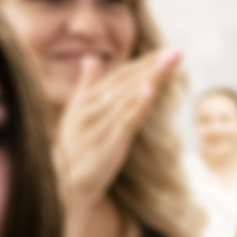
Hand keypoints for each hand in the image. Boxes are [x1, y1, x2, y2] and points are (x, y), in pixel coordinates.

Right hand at [56, 49, 179, 212]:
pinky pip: (125, 122)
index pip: (120, 75)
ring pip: (129, 97)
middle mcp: (94, 107)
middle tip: (176, 52)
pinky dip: (138, 106)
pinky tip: (150, 92)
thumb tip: (90, 59)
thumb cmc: (72, 149)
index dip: (144, 63)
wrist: (59, 184)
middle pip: (127, 82)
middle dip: (153, 65)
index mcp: (89, 99)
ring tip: (169, 63)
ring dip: (150, 78)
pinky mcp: (108, 143)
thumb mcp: (76, 113)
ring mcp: (100, 125)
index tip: (167, 51)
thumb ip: (86, 85)